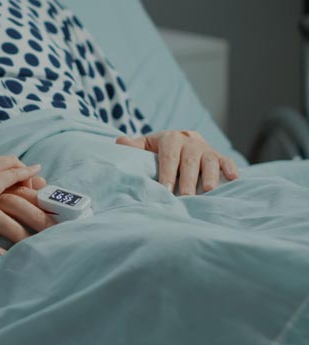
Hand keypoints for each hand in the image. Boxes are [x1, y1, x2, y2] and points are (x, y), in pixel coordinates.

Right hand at [0, 176, 53, 259]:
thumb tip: (39, 180)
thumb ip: (7, 186)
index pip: (15, 178)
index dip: (35, 192)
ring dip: (16, 233)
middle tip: (53, 230)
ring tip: (32, 247)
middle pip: (12, 199)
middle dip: (36, 214)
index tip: (51, 207)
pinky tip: (5, 259)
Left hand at [117, 130, 239, 194]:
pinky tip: (234, 178)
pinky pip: (226, 160)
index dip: (168, 172)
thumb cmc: (156, 151)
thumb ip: (133, 147)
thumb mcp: (143, 146)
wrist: (177, 141)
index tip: (166, 189)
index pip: (169, 155)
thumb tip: (120, 141)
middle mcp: (190, 141)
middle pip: (191, 160)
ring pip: (210, 160)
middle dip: (189, 179)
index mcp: (170, 138)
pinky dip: (230, 168)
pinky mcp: (218, 156)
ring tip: (209, 190)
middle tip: (186, 196)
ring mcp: (206, 148)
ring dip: (211, 174)